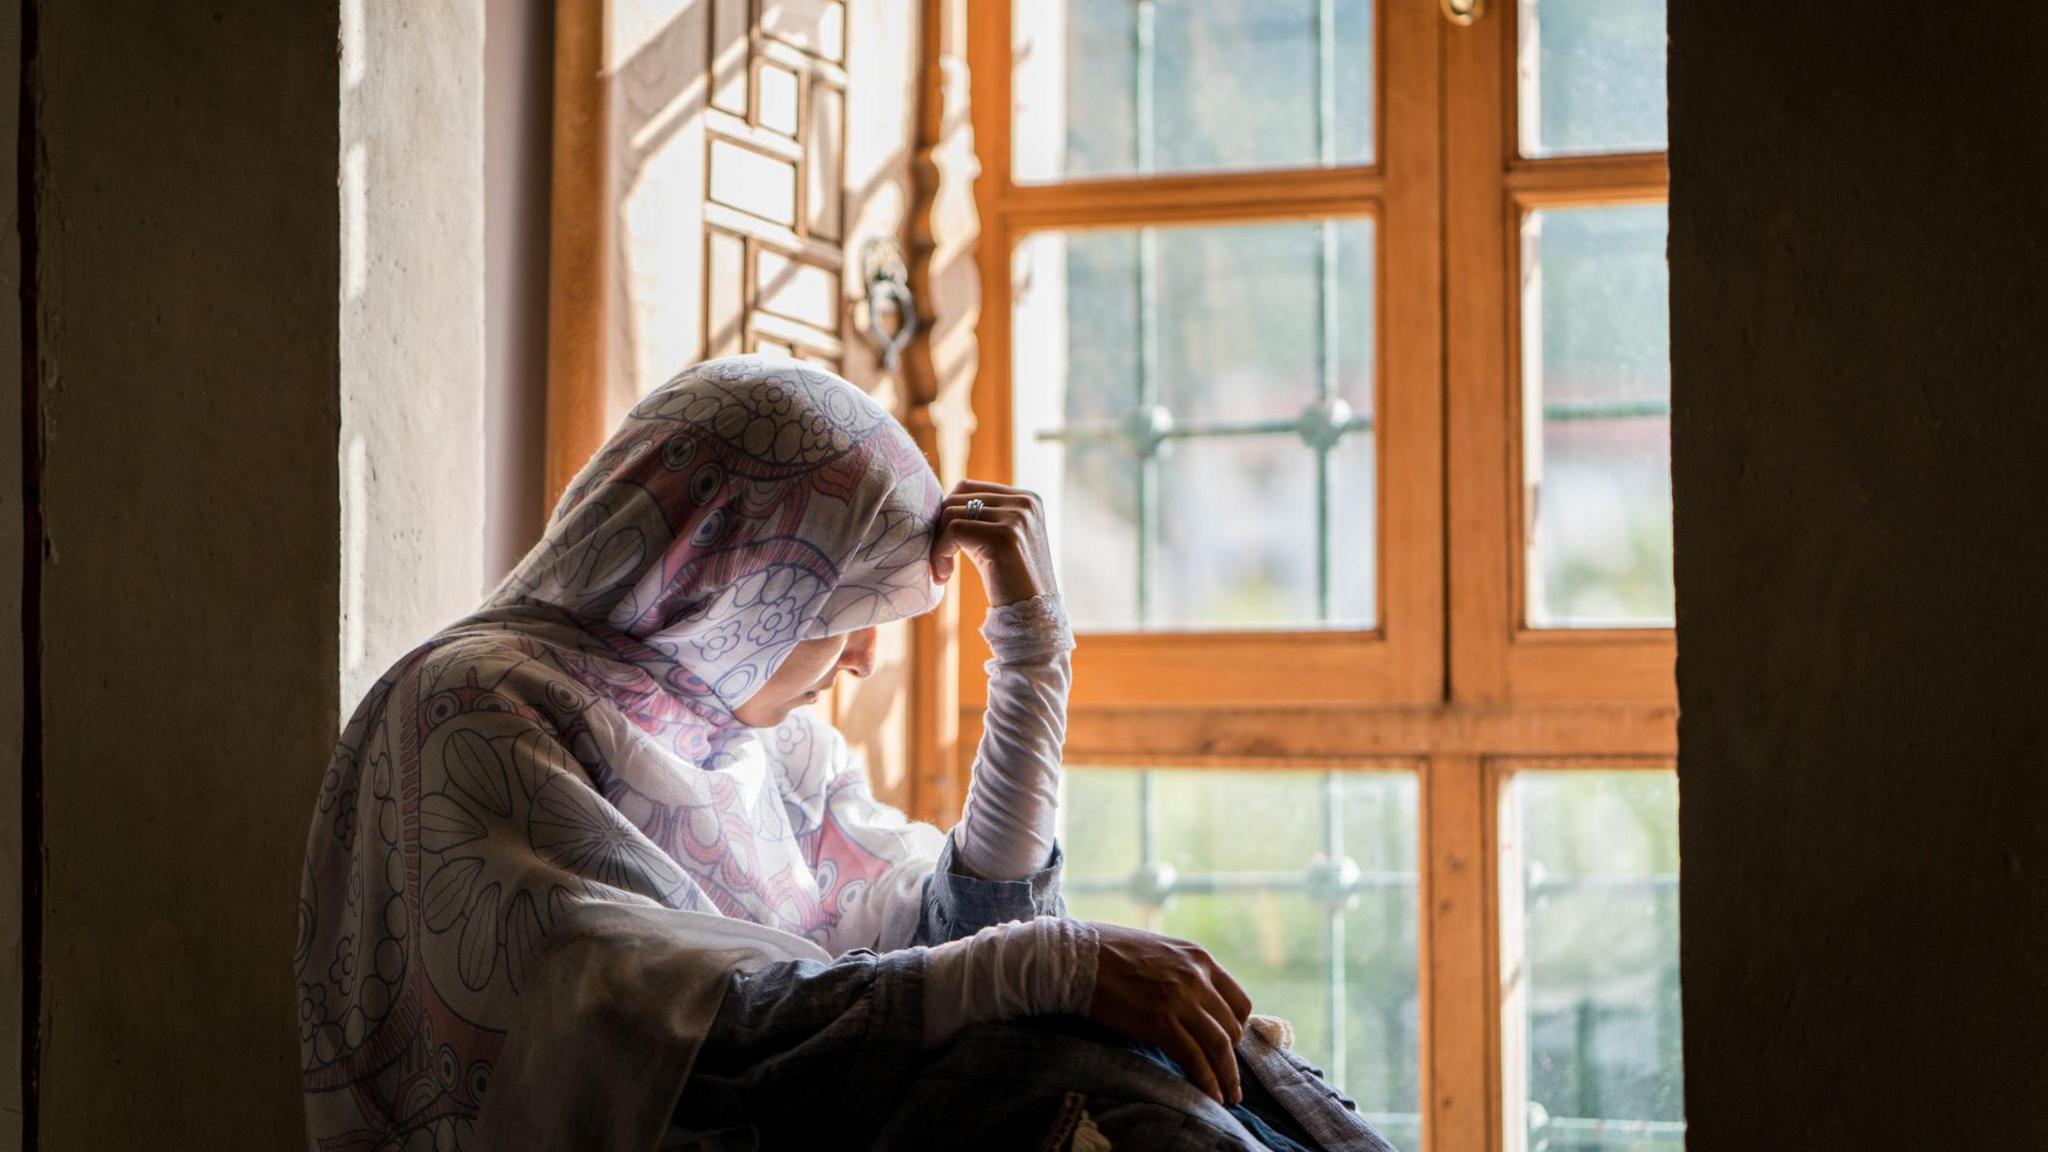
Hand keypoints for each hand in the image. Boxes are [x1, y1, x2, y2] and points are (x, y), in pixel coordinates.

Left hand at [930, 480, 1057, 606]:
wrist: (1032, 619)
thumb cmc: (1009, 584)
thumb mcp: (997, 542)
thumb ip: (979, 518)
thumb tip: (942, 502)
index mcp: (1027, 499)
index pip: (968, 488)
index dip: (946, 515)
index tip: (944, 547)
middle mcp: (1025, 503)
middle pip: (957, 497)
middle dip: (939, 528)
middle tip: (939, 560)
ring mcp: (1017, 517)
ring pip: (952, 512)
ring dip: (937, 544)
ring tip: (942, 572)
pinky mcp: (1004, 536)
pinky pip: (953, 530)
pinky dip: (940, 552)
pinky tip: (944, 576)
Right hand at [1085, 923, 1253, 1106]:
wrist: (1075, 956)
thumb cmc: (1108, 952)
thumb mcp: (1158, 951)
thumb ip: (1180, 972)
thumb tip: (1189, 1000)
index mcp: (1198, 958)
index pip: (1239, 1001)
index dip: (1238, 1029)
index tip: (1231, 1046)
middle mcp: (1196, 977)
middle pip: (1232, 1027)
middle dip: (1232, 1057)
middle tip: (1228, 1078)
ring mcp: (1180, 999)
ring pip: (1219, 1046)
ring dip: (1227, 1076)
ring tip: (1228, 1096)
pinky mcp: (1160, 1022)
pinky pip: (1193, 1058)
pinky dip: (1206, 1080)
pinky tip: (1210, 1096)